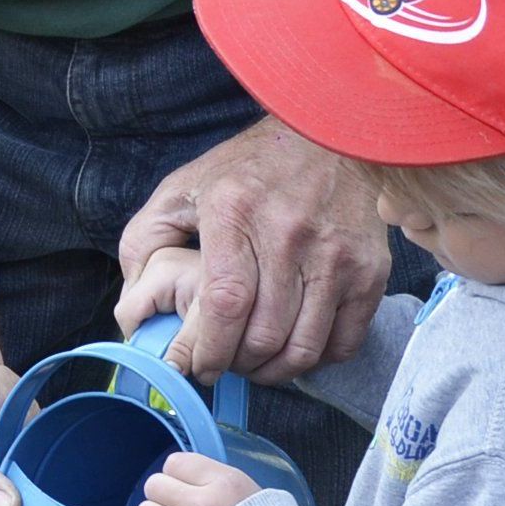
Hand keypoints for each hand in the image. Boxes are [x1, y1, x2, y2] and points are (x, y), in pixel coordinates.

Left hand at [117, 116, 389, 380]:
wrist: (328, 134)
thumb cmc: (246, 169)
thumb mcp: (181, 189)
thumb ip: (144, 242)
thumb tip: (134, 304)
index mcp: (235, 213)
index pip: (224, 304)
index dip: (208, 349)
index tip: (197, 365)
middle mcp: (290, 236)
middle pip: (263, 335)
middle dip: (236, 365)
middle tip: (224, 365)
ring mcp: (336, 256)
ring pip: (303, 347)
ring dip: (274, 371)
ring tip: (256, 363)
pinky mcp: (370, 270)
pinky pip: (344, 341)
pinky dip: (316, 359)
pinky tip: (294, 348)